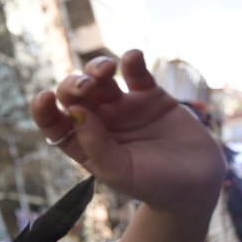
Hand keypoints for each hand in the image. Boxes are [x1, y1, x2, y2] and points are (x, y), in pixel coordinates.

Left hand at [31, 50, 224, 215]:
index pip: (55, 123)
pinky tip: (132, 56)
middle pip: (75, 95)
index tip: (44, 97)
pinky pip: (137, 73)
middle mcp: (98, 123)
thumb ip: (96, 144)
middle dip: (74, 85)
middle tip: (87, 86)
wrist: (197, 184)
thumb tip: (75, 112)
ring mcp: (123, 107)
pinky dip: (132, 62)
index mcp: (83, 144)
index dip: (44, 110)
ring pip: (101, 79)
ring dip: (97, 68)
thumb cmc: (153, 185)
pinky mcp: (150, 96)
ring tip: (107, 69)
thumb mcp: (120, 171)